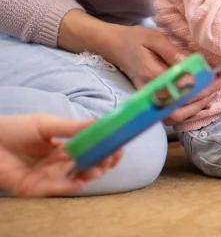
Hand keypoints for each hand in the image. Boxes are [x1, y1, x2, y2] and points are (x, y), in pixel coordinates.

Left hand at [0, 114, 122, 196]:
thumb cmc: (11, 129)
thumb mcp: (45, 124)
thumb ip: (72, 127)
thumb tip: (100, 123)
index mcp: (60, 148)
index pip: (88, 151)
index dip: (104, 149)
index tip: (119, 145)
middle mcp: (55, 164)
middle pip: (84, 166)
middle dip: (102, 163)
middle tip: (113, 157)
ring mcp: (45, 177)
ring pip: (73, 178)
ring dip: (89, 174)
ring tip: (99, 168)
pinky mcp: (32, 188)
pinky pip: (54, 188)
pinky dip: (69, 186)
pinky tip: (81, 180)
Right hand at [94, 23, 220, 126]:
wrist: (112, 45)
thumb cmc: (134, 39)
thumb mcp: (154, 38)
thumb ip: (172, 52)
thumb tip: (191, 63)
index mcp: (151, 74)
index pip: (180, 87)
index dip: (202, 83)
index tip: (218, 74)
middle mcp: (149, 91)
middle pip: (179, 107)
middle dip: (203, 98)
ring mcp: (148, 99)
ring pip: (174, 116)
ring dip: (196, 107)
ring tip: (214, 90)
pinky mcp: (149, 100)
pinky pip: (169, 113)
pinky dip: (186, 109)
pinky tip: (201, 97)